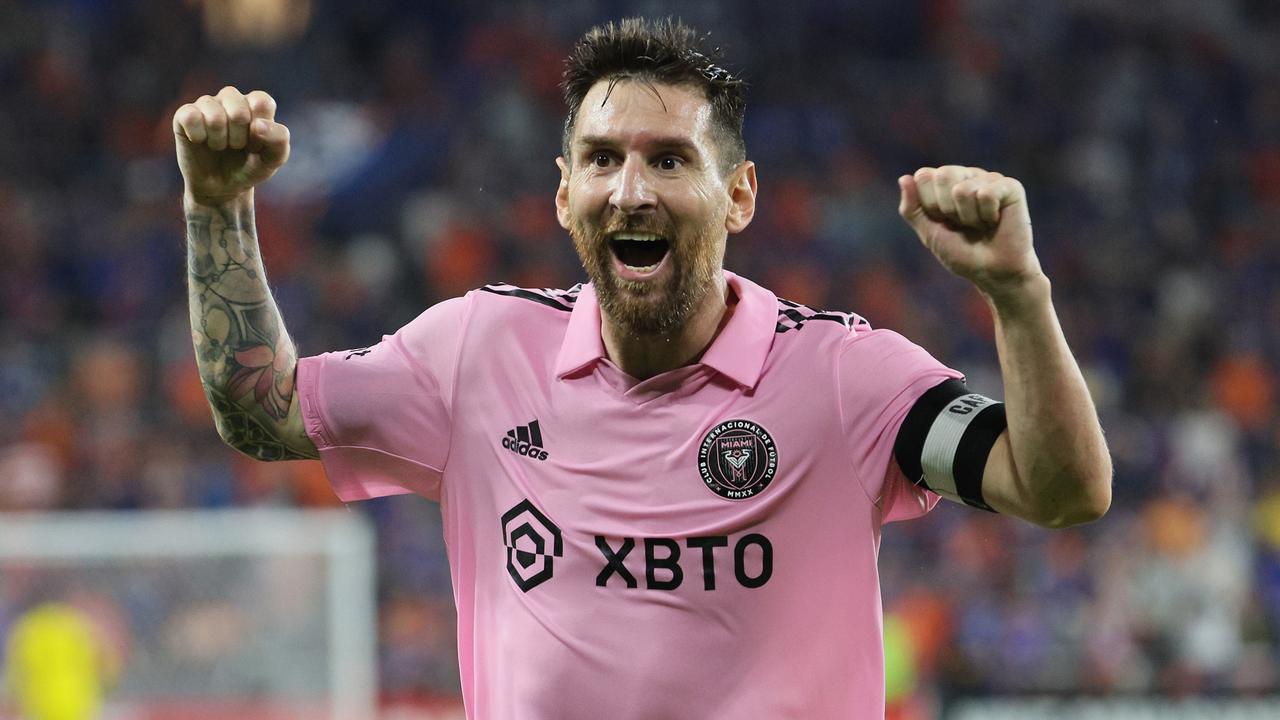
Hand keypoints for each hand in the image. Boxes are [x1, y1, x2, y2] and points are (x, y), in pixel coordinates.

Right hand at [173, 87, 289, 205]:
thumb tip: (257, 125)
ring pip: (214, 116)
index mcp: (255, 103)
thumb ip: (278, 139)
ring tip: (220, 146)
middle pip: (238, 111)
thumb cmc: (250, 167)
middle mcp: (231, 98)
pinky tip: (201, 141)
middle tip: (237, 147)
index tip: (257, 144)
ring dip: (219, 140)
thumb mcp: (274, 159)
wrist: (223, 188)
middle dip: (240, 138)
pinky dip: (198, 136)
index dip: (260, 131)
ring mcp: (207, 104)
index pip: (262, 102)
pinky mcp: (185, 114)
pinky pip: (190, 117)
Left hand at [898, 166, 1043, 300]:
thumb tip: (904, 178)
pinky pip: (986, 194)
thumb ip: (912, 208)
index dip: (930, 205)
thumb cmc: (962, 253)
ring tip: (981, 225)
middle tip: (963, 224)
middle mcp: (967, 176)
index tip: (944, 221)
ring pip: (963, 189)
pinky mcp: (1010, 187)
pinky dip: (988, 215)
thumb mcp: (929, 233)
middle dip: (947, 208)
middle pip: (943, 175)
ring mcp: (989, 179)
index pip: (924, 176)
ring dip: (969, 217)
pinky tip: (996, 221)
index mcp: (945, 184)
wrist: (992, 272)